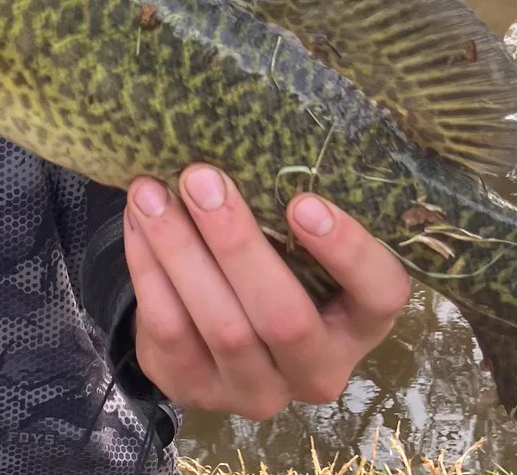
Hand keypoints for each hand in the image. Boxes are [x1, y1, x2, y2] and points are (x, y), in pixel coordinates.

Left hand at [123, 166, 409, 417]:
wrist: (205, 320)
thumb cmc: (269, 254)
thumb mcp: (292, 236)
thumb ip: (287, 202)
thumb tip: (250, 123)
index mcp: (359, 320)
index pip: (380, 294)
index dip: (348, 252)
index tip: (304, 201)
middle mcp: (318, 367)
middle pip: (285, 317)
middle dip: (237, 243)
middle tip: (200, 177)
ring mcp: (258, 390)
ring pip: (223, 327)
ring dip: (180, 251)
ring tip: (150, 192)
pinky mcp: (198, 393)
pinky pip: (171, 332)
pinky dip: (149, 270)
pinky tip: (137, 222)